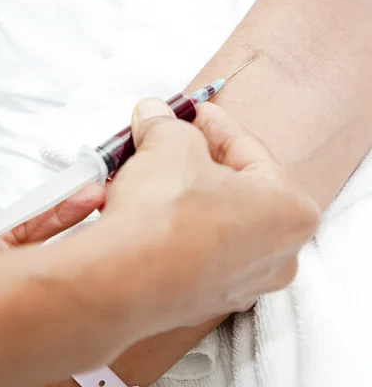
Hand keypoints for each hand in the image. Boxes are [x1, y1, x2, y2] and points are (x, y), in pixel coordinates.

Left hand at [0, 149, 104, 280]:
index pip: (12, 220)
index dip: (49, 207)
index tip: (82, 192)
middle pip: (23, 251)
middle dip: (65, 228)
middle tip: (102, 209)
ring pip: (8, 279)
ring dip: (48, 257)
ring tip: (89, 235)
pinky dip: (10, 291)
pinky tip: (39, 275)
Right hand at [102, 98, 319, 330]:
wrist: (122, 281)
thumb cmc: (164, 211)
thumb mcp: (170, 145)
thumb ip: (167, 123)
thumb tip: (154, 113)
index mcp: (290, 211)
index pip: (248, 150)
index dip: (212, 123)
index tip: (188, 111)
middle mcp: (277, 255)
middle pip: (231, 189)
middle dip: (193, 160)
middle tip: (166, 140)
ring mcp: (241, 284)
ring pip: (210, 222)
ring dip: (178, 193)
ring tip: (145, 172)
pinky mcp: (204, 302)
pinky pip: (191, 250)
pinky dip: (170, 227)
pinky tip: (141, 209)